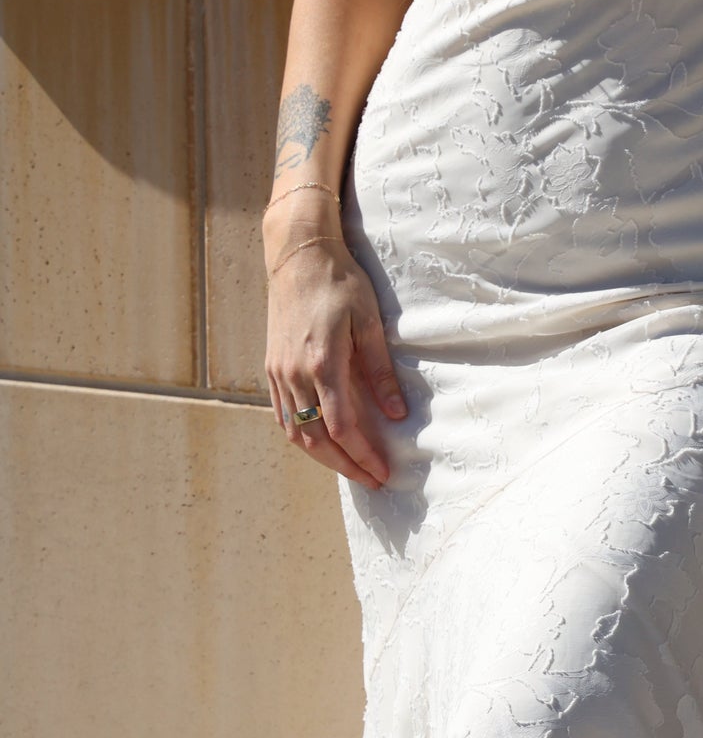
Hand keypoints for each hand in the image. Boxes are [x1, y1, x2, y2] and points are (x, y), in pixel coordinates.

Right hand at [264, 233, 406, 491]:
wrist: (297, 255)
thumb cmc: (339, 282)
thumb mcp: (370, 322)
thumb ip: (381, 371)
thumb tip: (396, 414)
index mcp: (323, 364)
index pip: (343, 428)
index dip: (363, 456)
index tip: (383, 473)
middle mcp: (295, 374)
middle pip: (317, 440)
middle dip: (346, 466)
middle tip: (372, 481)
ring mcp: (278, 373)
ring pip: (297, 432)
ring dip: (323, 458)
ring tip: (350, 468)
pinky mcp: (271, 368)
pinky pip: (284, 415)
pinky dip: (302, 437)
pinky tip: (319, 443)